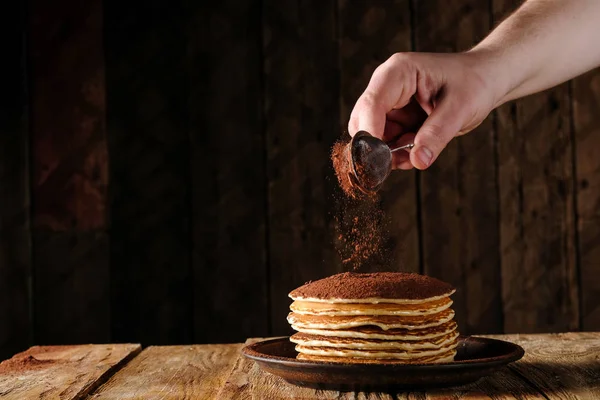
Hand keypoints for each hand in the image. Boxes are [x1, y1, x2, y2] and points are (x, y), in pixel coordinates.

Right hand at [348, 52, 500, 169]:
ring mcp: (389, 104)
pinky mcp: (395, 120)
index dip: (371, 134)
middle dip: (378, 147)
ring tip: (419, 154)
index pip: (372, 104)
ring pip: (372, 137)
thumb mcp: (461, 107)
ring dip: (390, 154)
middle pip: (362, 122)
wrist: (486, 80)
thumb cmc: (475, 83)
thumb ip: (437, 133)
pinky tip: (419, 153)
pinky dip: (398, 155)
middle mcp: (387, 87)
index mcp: (398, 72)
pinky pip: (386, 144)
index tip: (378, 160)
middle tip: (402, 161)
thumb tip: (418, 160)